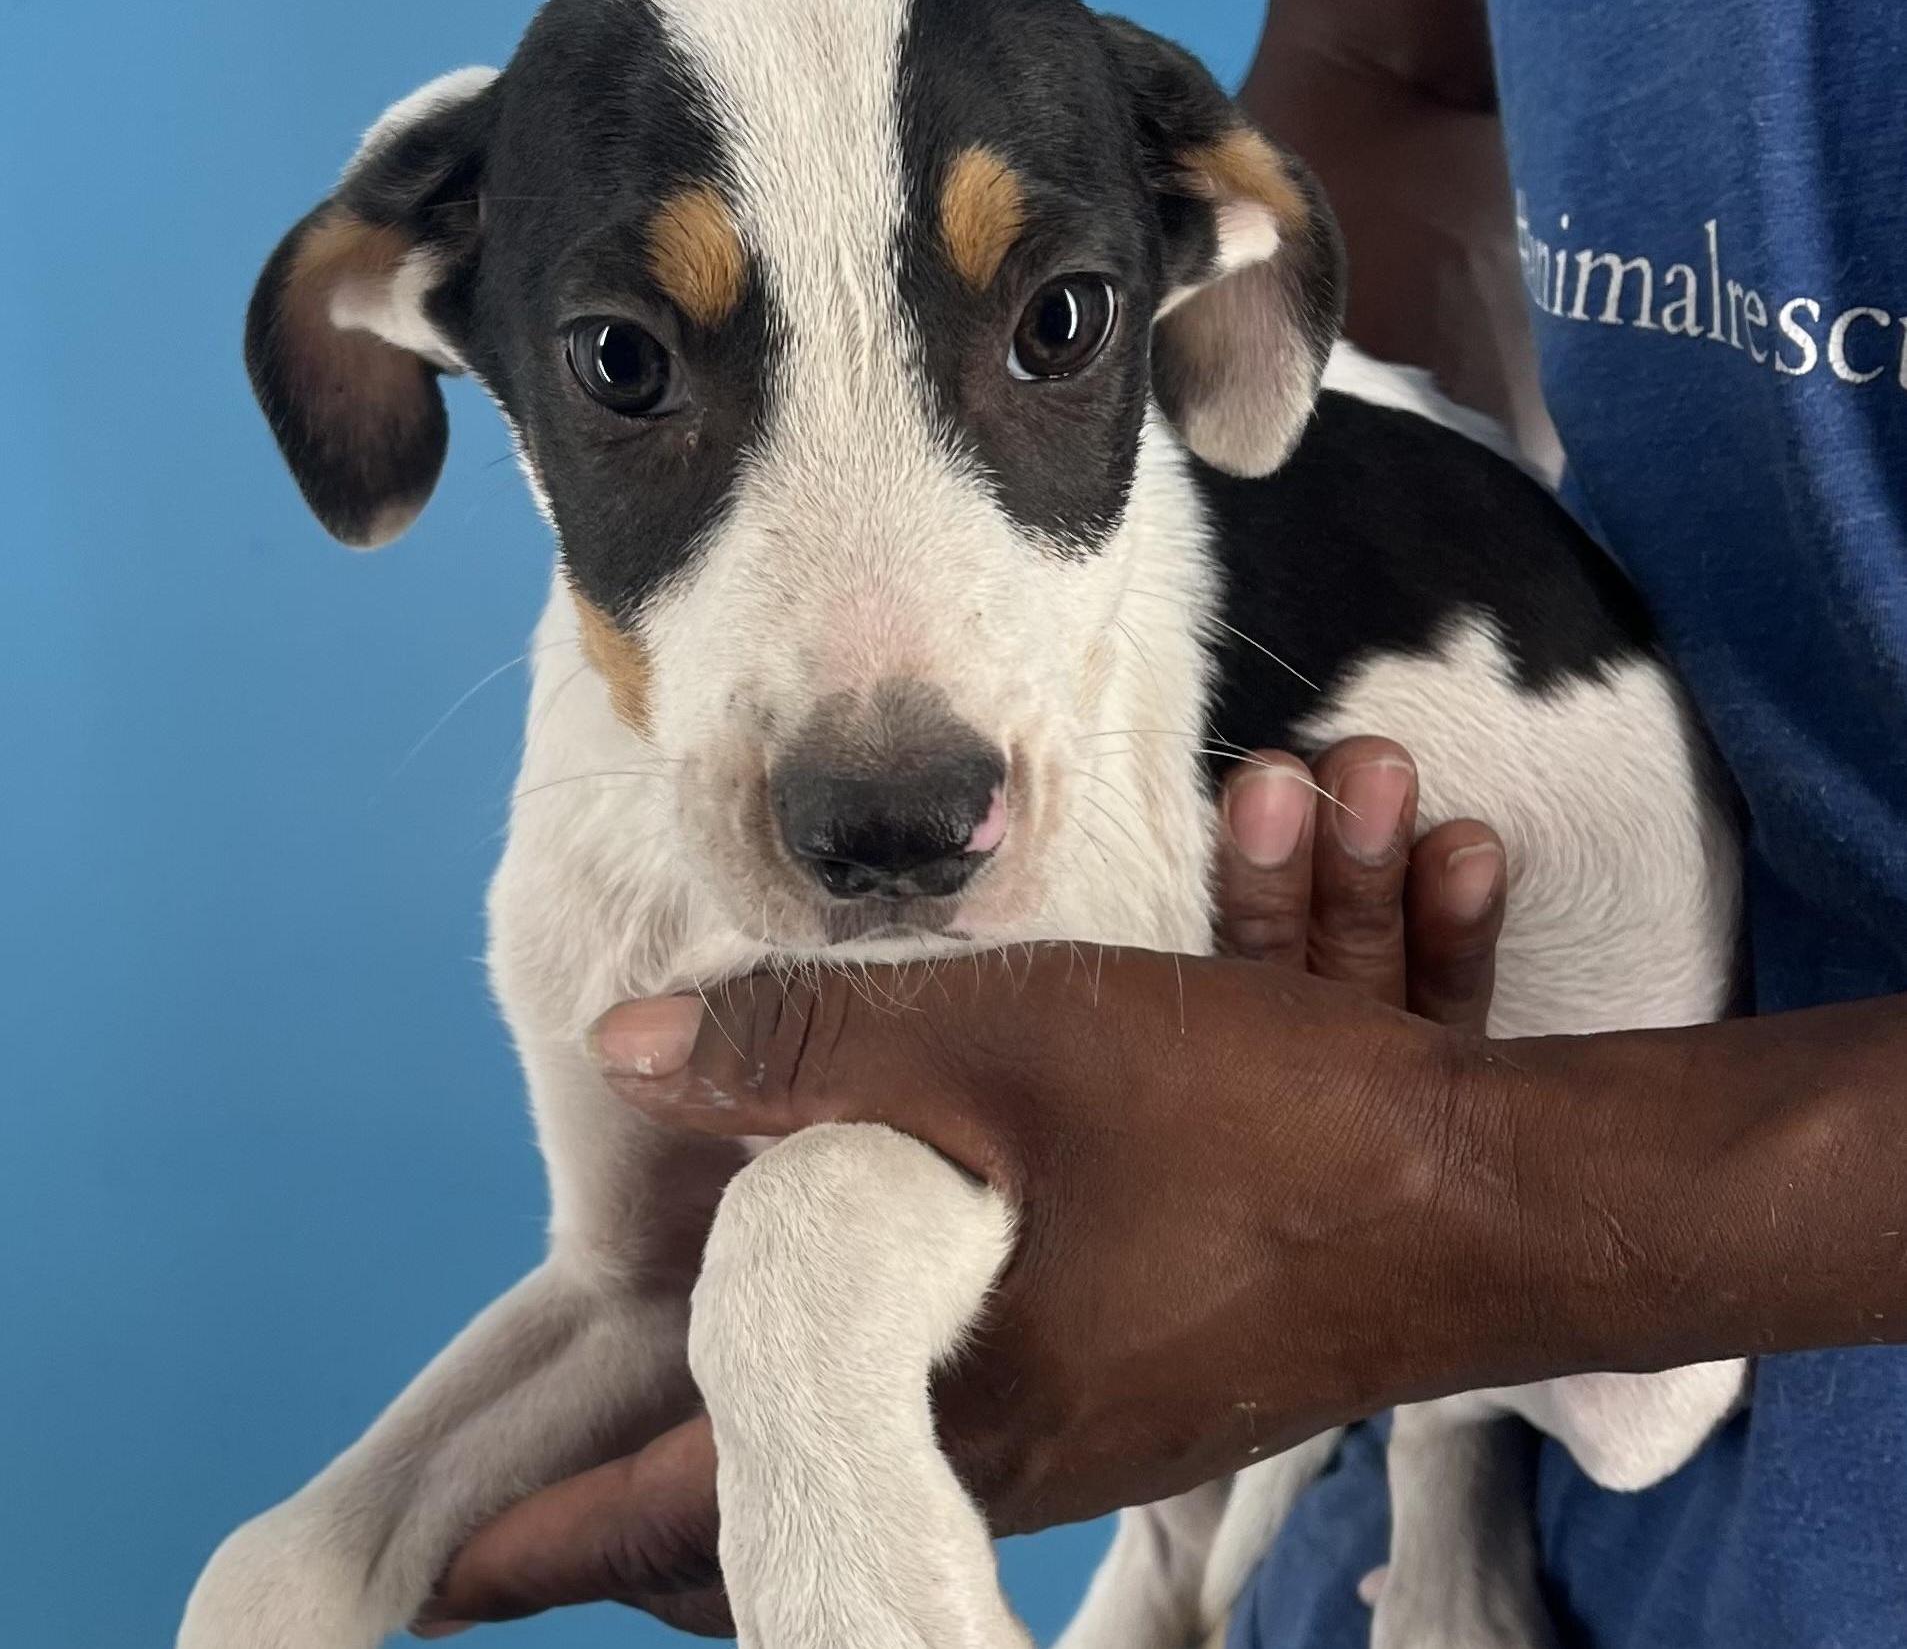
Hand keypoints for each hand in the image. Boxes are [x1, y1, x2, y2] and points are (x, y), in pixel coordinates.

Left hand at [417, 739, 1507, 1634]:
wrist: (1485, 1202)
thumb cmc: (1253, 1135)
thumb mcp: (1014, 1050)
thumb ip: (812, 1046)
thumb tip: (635, 1048)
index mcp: (939, 1406)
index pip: (688, 1509)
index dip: (554, 1539)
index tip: (440, 1575)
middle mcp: (996, 1462)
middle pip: (775, 1512)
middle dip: (658, 1505)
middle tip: (566, 1472)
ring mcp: (1076, 1444)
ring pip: (868, 1460)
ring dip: (773, 1424)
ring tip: (696, 1384)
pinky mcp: (1136, 1394)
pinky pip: (959, 1414)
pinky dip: (883, 1375)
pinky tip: (885, 1293)